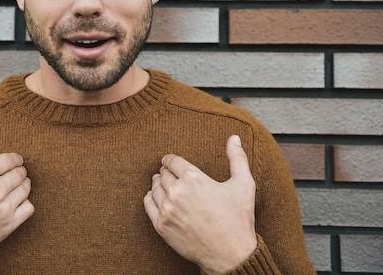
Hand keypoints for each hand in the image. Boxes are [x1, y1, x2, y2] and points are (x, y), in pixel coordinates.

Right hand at [0, 144, 33, 269]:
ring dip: (23, 185)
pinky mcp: (8, 225)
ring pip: (26, 189)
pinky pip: (29, 208)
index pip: (10, 159)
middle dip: (19, 171)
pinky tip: (16, 203)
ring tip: (17, 187)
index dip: (15, 159)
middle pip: (20, 173)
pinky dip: (25, 203)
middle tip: (17, 174)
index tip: (17, 161)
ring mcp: (4, 207)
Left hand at [143, 135, 256, 274]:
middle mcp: (177, 192)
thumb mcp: (244, 185)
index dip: (171, 160)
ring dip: (158, 184)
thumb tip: (234, 137)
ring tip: (162, 184)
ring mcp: (168, 210)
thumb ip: (237, 158)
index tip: (170, 161)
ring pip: (154, 188)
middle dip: (166, 172)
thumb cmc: (239, 220)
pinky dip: (151, 198)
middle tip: (168, 174)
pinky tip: (156, 198)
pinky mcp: (162, 226)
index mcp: (194, 179)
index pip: (172, 161)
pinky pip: (148, 204)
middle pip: (162, 174)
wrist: (231, 256)